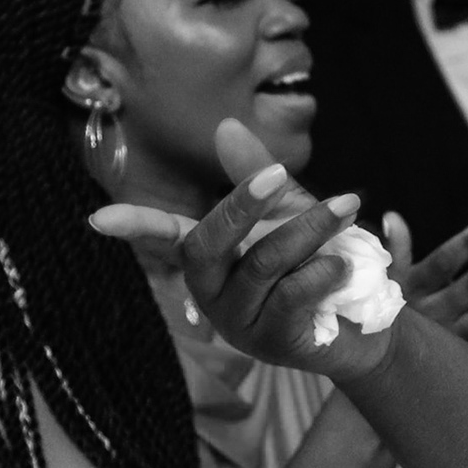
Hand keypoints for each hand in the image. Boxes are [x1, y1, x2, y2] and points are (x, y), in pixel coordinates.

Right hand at [98, 120, 397, 378]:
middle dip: (241, 205)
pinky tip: (342, 262)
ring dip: (307, 230)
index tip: (97, 218)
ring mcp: (239, 321)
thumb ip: (256, 174)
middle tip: (277, 173)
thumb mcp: (290, 210)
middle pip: (207, 245)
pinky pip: (290, 298)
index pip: (166, 236)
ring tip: (347, 207)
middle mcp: (213, 291)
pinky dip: (321, 272)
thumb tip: (224, 125)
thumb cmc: (317, 262)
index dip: (135, 225)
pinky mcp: (274, 342)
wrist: (369, 322)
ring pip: (261, 264)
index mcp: (210, 257)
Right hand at [396, 204, 467, 364]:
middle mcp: (435, 316)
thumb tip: (393, 214)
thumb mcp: (386, 286)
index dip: (464, 246)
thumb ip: (395, 252)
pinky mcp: (467, 363)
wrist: (381, 372)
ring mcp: (452, 342)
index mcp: (414, 291)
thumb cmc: (388, 318)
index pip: (441, 265)